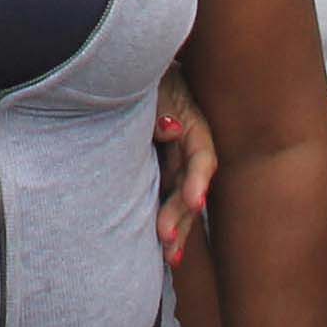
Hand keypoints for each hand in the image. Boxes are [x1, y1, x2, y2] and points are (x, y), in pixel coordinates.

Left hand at [152, 79, 216, 265]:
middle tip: (167, 240)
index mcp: (192, 122)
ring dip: (175, 228)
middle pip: (190, 186)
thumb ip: (162, 104)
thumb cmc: (142, 73)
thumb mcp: (155, 83)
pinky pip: (161, 199)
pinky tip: (163, 251)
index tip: (196, 202)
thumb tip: (172, 129)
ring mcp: (171, 161)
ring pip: (177, 200)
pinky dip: (164, 222)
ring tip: (169, 258)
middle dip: (181, 215)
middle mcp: (186, 147)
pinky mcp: (155, 172)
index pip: (202, 155)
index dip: (199, 179)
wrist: (124, 68)